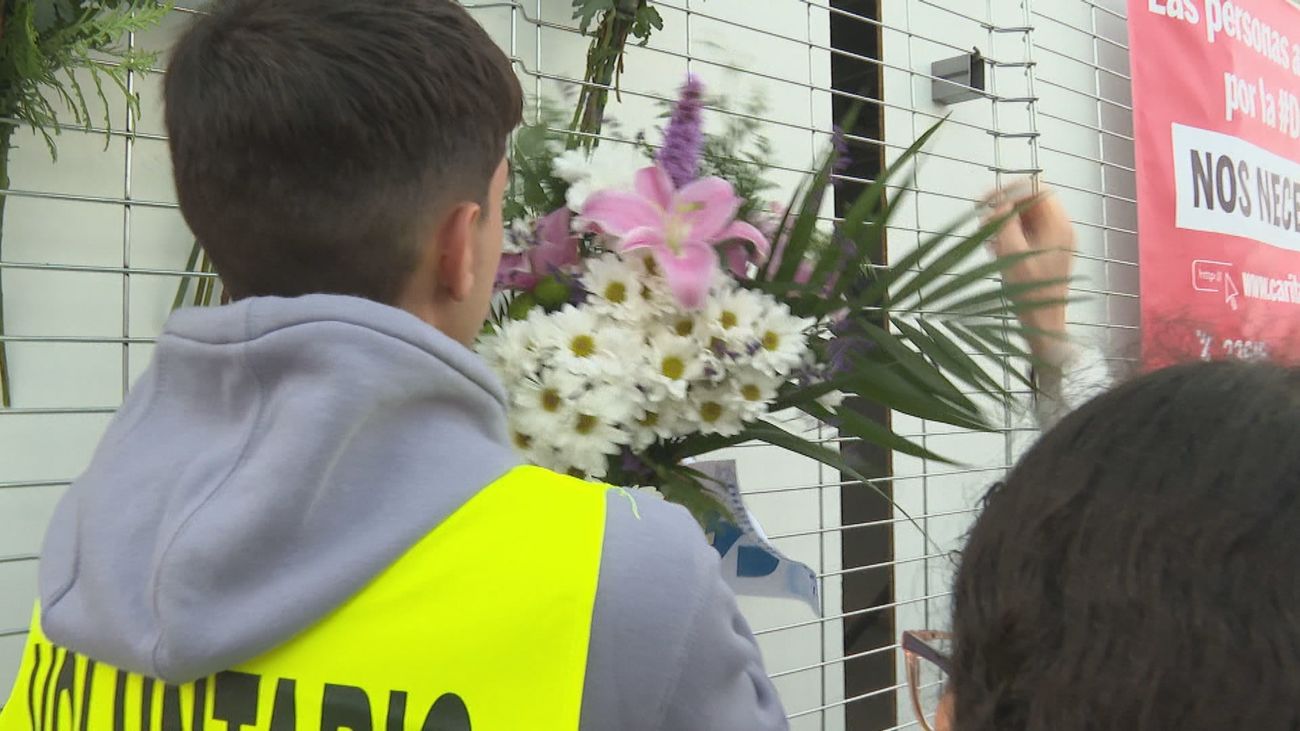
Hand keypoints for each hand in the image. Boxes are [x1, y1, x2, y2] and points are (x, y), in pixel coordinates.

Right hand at [985, 184, 1076, 362]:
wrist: (1044, 324)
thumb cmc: (1030, 291)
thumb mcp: (1012, 254)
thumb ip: (1005, 224)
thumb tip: (999, 204)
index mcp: (1058, 225)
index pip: (1037, 189)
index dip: (1011, 190)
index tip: (988, 201)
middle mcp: (1060, 229)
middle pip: (1032, 201)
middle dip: (1005, 205)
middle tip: (981, 215)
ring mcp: (1055, 241)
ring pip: (1027, 217)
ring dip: (1005, 220)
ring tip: (985, 234)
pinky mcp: (1047, 253)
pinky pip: (1027, 233)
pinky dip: (1010, 234)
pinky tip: (994, 247)